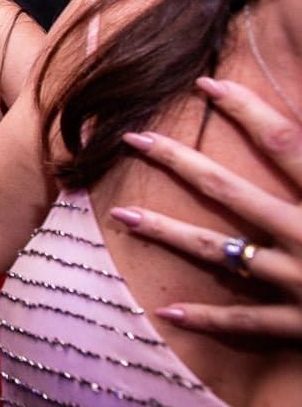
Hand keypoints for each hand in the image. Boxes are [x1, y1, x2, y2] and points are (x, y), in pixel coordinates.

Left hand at [112, 76, 301, 337]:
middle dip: (177, 161)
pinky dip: (209, 319)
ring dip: (168, 234)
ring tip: (122, 215)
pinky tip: (167, 310)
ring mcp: (301, 284)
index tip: (205, 83)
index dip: (243, 110)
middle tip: (132, 137)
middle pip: (230, 191)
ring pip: (221, 254)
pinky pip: (248, 323)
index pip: (282, 141)